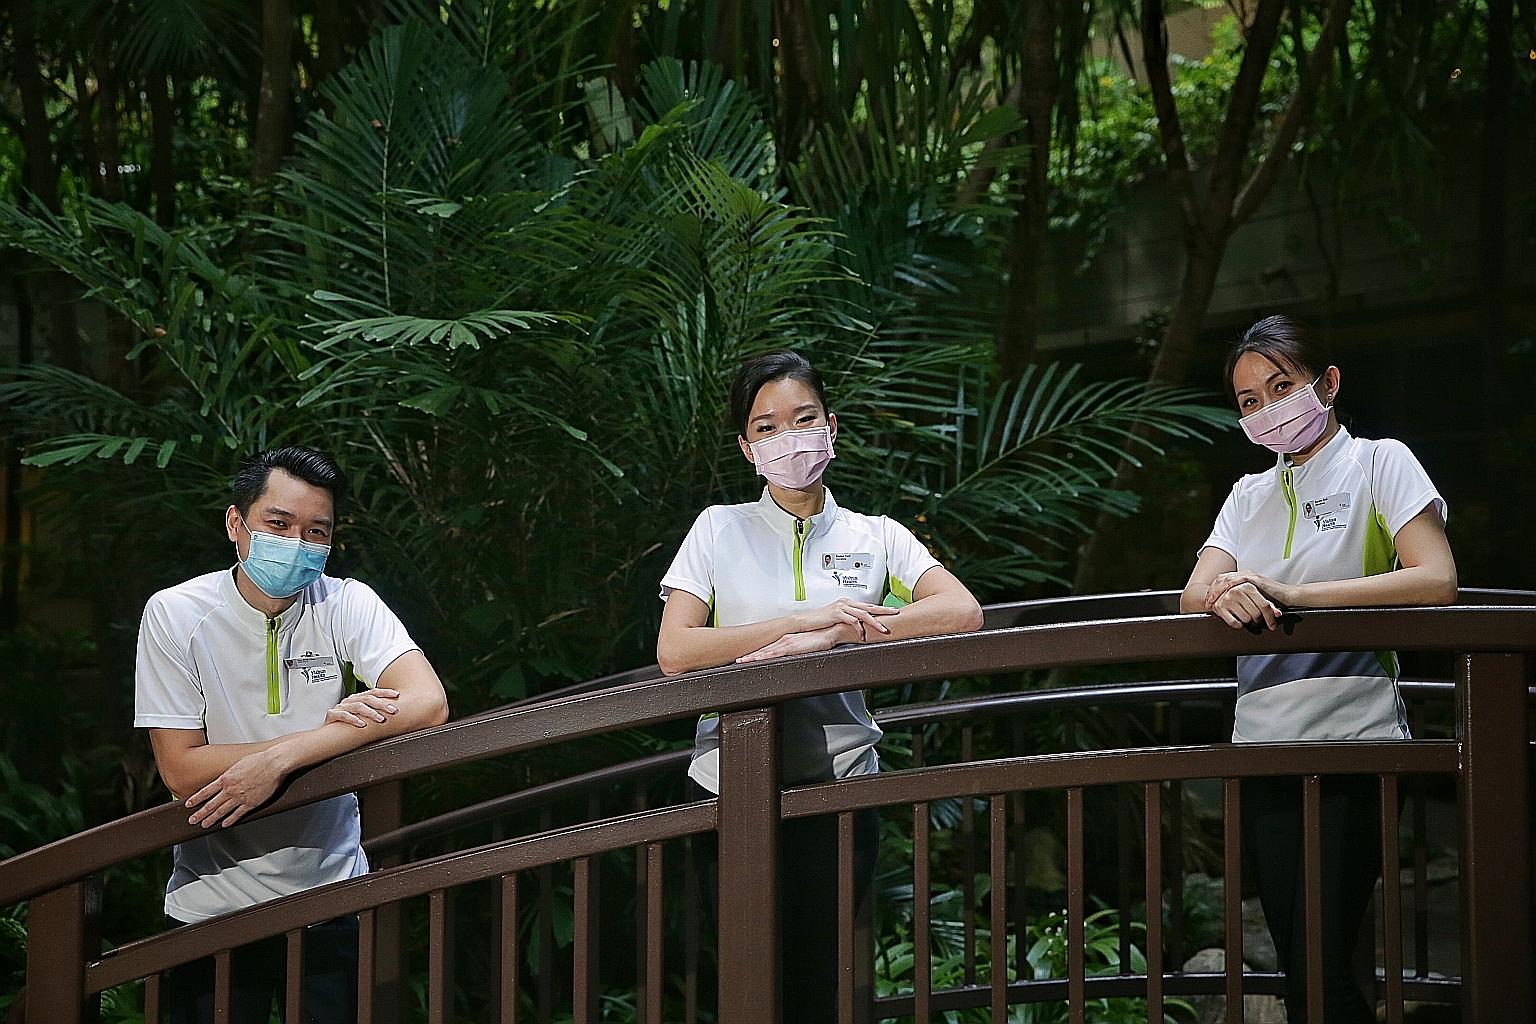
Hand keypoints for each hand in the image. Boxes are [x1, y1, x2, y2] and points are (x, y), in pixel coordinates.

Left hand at [184, 748, 286, 828]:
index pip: (206, 792)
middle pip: (211, 804)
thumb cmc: (259, 759)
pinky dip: (230, 820)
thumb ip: (230, 773)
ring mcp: (240, 798)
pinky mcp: (251, 803)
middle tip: (192, 820)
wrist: (273, 763)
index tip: (188, 805)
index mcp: (226, 778)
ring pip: (222, 811)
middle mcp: (230, 790)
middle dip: (200, 813)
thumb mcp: (238, 763)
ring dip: (212, 819)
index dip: (196, 799)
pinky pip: (238, 814)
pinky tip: (225, 824)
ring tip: (205, 825)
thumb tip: (226, 777)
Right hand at [325, 688, 401, 728]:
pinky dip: (353, 720)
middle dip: (382, 704)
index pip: (373, 692)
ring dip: (371, 713)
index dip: (385, 692)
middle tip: (393, 710)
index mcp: (358, 698)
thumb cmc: (346, 723)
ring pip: (358, 706)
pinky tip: (361, 724)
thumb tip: (393, 712)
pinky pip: (343, 715)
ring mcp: (341, 707)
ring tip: (380, 719)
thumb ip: (373, 712)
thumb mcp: (361, 716)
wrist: (326, 732)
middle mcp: (350, 700)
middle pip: (368, 698)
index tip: (397, 695)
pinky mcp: (332, 715)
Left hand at [736, 621, 862, 663]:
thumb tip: (793, 657)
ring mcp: (786, 643)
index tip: (745, 658)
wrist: (830, 633)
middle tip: (737, 660)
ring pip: (765, 651)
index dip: (755, 654)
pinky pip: (775, 652)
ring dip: (753, 656)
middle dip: (749, 655)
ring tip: (742, 661)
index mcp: (786, 641)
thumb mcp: (805, 648)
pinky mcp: (791, 646)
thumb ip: (797, 651)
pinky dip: (765, 656)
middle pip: (763, 650)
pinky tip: (758, 659)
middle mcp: (783, 641)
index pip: (767, 648)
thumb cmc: (821, 639)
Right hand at [795, 598, 897, 636]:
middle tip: (896, 613)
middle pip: (870, 606)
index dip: (881, 608)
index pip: (868, 605)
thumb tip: (860, 627)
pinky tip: (862, 635)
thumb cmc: (820, 621)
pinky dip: (859, 628)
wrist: (805, 621)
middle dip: (884, 610)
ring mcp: (842, 607)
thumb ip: (849, 620)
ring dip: (875, 622)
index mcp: (848, 603)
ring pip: (864, 613)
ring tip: (884, 629)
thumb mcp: (838, 619)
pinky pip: (852, 620)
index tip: (891, 611)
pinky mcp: (836, 613)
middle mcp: (846, 602)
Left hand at [1207, 570, 1292, 609]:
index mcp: (1243, 577)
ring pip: (1227, 579)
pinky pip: (1238, 582)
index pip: (1222, 581)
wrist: (1288, 597)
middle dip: (1212, 590)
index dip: (1213, 590)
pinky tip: (1223, 596)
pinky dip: (1229, 589)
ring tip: (1212, 600)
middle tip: (1206, 601)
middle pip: (1222, 579)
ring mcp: (1250, 576)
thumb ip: (1242, 599)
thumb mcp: (1252, 599)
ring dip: (1217, 590)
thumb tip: (1228, 606)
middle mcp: (1245, 574)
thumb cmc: (1272, 600)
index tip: (1207, 600)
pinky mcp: (1255, 580)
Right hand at [1208, 581, 1280, 630]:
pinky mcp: (1219, 607)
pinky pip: (1234, 623)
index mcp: (1247, 585)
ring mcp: (1227, 598)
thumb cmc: (1238, 592)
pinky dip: (1238, 624)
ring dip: (1248, 621)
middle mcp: (1237, 591)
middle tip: (1256, 618)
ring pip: (1246, 619)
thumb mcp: (1255, 593)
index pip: (1264, 605)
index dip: (1270, 617)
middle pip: (1256, 614)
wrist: (1216, 588)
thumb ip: (1267, 603)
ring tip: (1245, 615)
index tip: (1272, 625)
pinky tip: (1238, 620)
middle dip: (1258, 619)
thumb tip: (1278, 614)